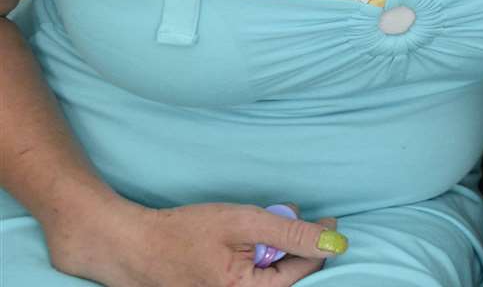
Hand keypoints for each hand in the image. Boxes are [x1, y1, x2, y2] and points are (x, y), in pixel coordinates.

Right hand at [47, 200, 345, 286]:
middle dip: (292, 246)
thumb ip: (292, 232)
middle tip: (285, 218)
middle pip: (288, 275)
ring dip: (273, 252)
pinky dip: (255, 260)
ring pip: (270, 276)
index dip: (318, 241)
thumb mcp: (244, 222)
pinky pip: (251, 279)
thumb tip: (336, 242)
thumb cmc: (184, 232)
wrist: (132, 247)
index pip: (305, 269)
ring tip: (256, 232)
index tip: (327, 219)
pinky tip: (242, 245)